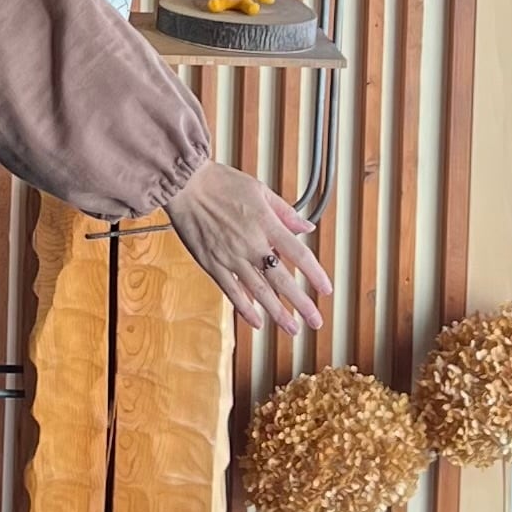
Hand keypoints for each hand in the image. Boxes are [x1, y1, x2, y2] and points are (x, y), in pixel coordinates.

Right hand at [163, 160, 331, 337]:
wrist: (185, 184)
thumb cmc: (220, 182)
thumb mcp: (260, 190)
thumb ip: (285, 212)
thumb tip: (306, 227)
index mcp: (266, 224)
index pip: (299, 254)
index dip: (315, 274)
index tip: (326, 290)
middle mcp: (251, 244)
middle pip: (282, 280)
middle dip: (302, 304)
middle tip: (315, 321)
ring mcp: (231, 256)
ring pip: (259, 292)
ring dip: (278, 313)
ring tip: (292, 329)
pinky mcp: (211, 264)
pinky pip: (232, 291)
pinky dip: (245, 309)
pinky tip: (257, 321)